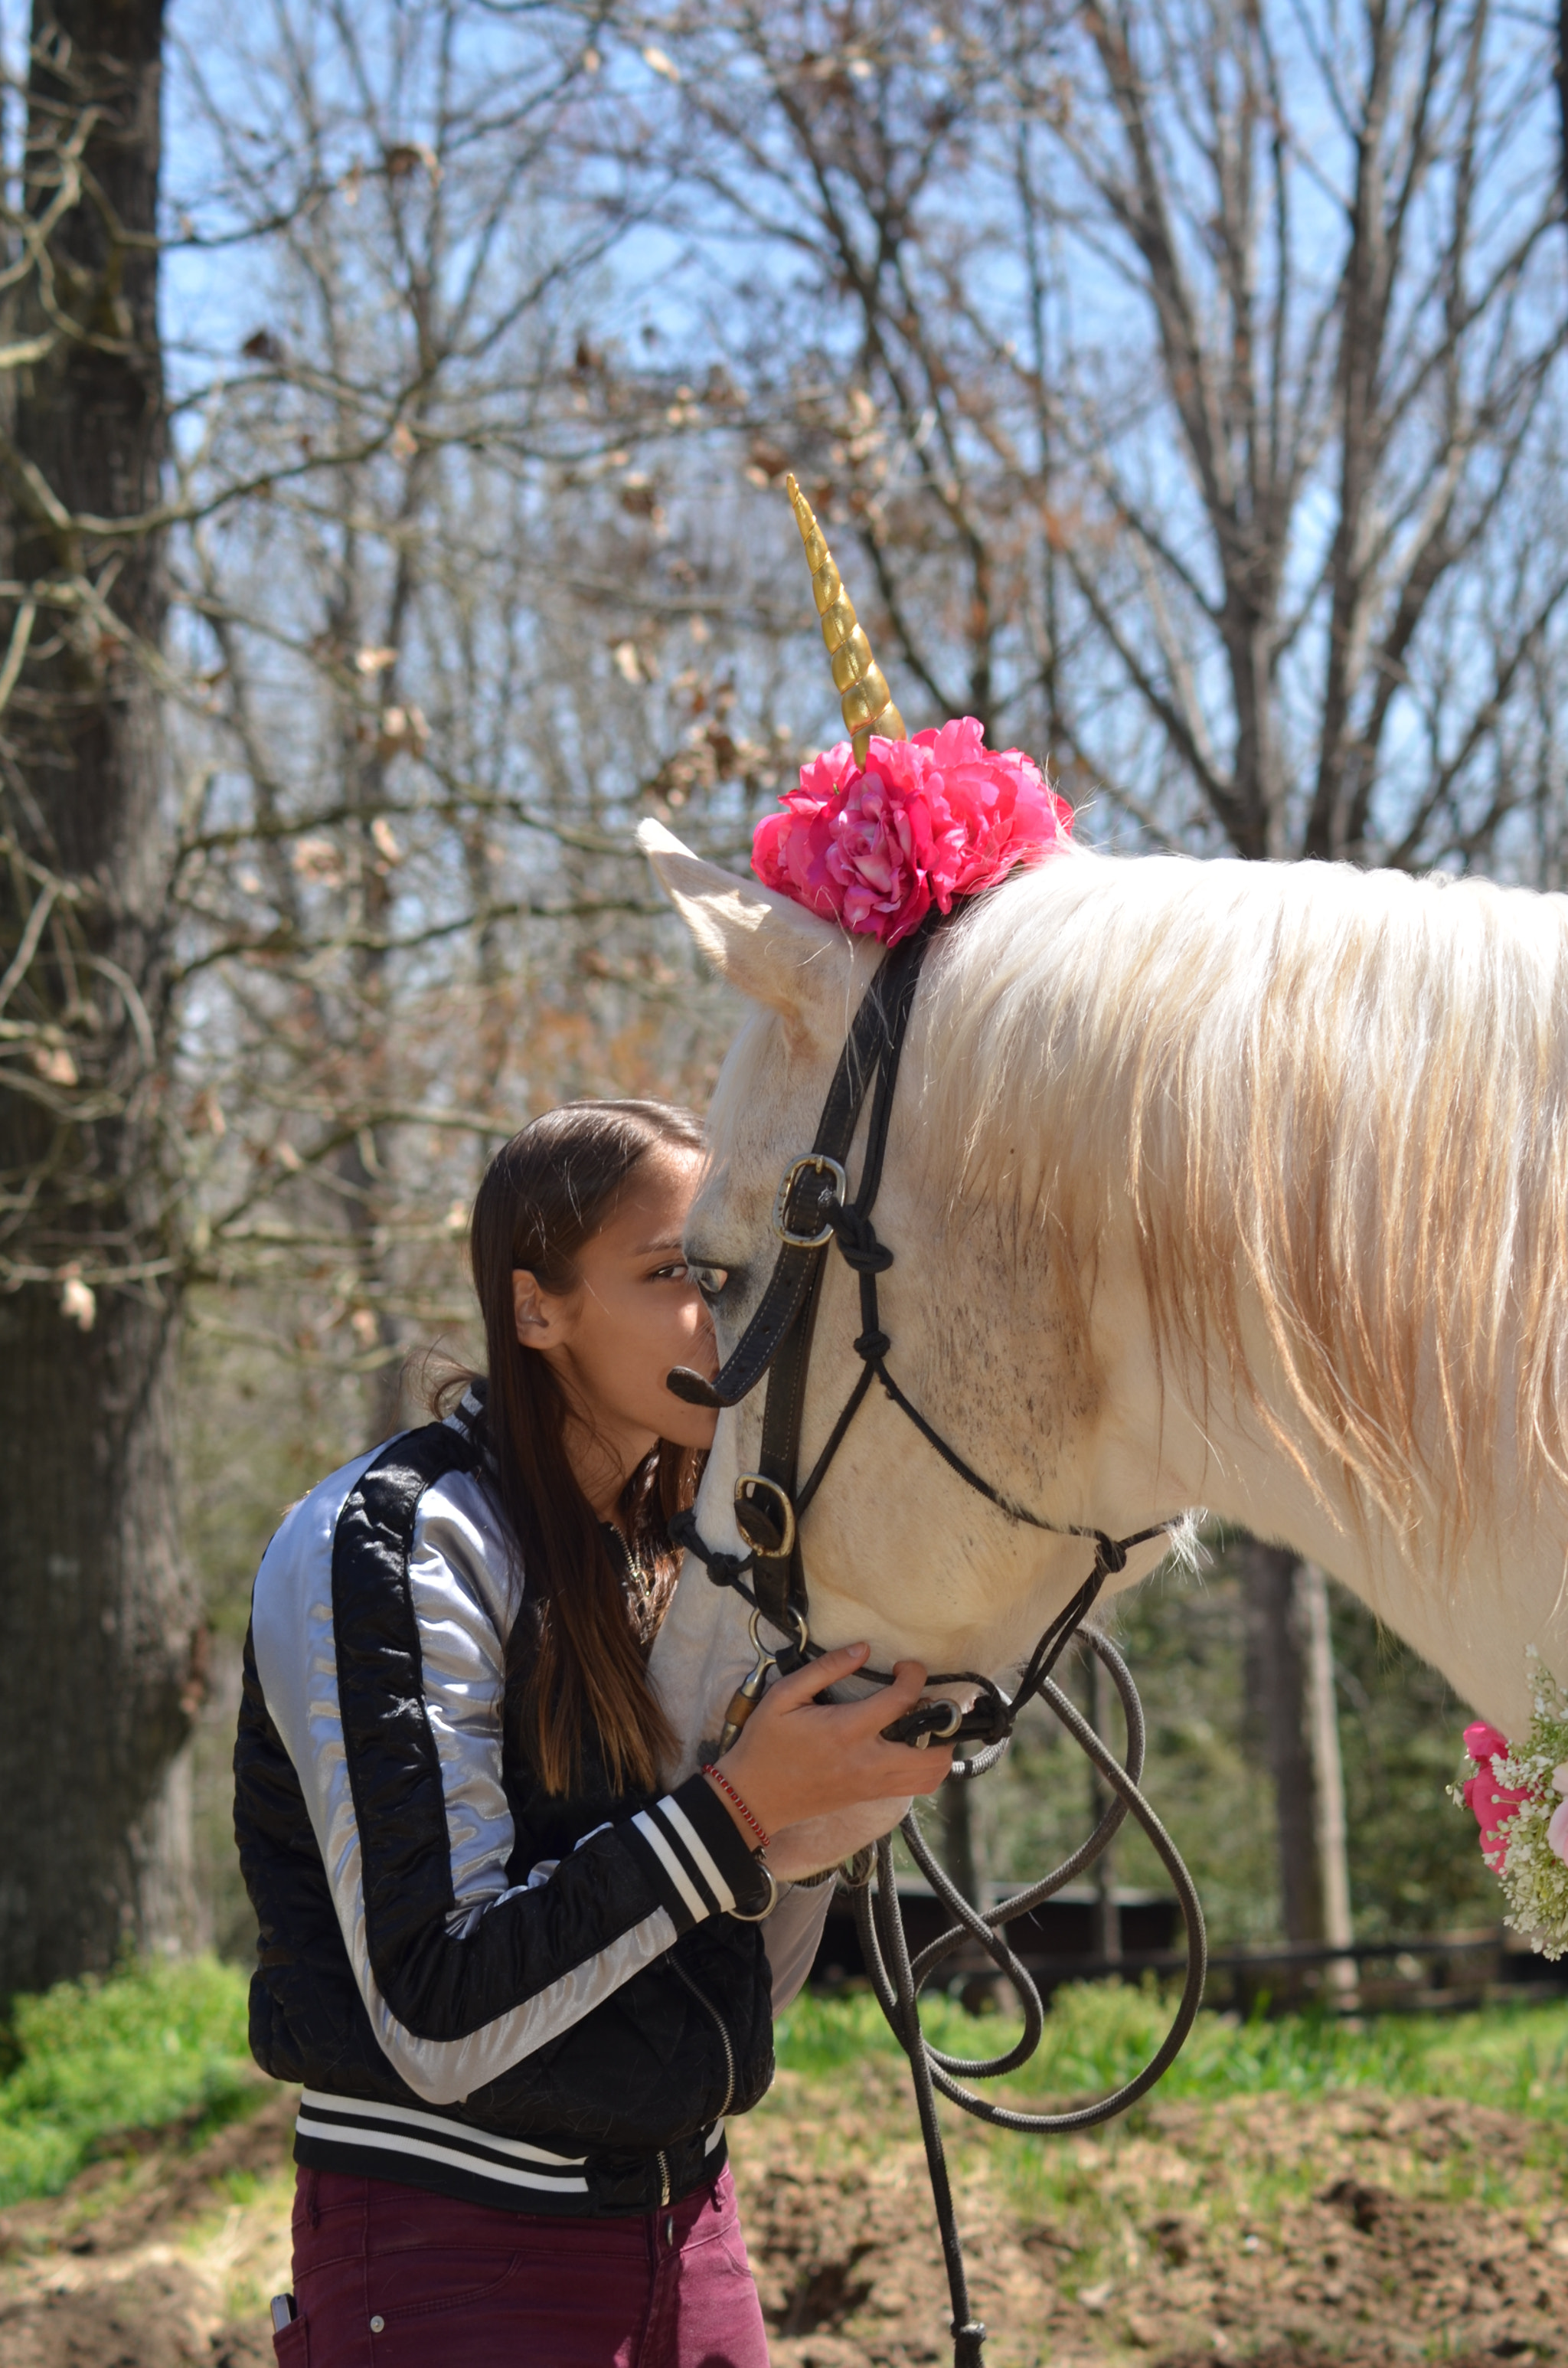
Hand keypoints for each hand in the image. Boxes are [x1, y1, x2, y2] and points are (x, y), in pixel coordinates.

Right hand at [705, 1644, 950, 1843]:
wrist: (752, 1797)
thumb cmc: (765, 1744)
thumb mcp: (784, 1696)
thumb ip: (825, 1669)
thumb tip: (862, 1649)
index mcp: (846, 1731)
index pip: (902, 1702)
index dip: (914, 1676)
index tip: (906, 1666)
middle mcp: (867, 1762)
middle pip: (932, 1750)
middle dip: (942, 1721)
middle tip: (926, 1701)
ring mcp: (872, 1784)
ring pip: (931, 1776)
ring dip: (940, 1749)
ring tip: (924, 1726)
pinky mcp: (869, 1797)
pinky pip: (915, 1788)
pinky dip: (926, 1768)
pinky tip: (909, 1747)